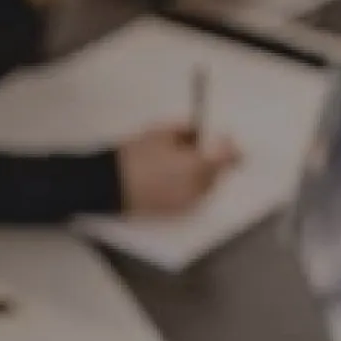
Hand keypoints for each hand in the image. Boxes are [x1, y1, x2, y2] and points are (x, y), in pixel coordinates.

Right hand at [116, 124, 242, 214]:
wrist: (109, 184)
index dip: (230, 147)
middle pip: (218, 174)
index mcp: (196, 166)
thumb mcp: (160, 131)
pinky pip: (193, 198)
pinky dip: (191, 187)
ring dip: (203, 175)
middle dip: (213, 160)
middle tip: (198, 148)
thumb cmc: (134, 156)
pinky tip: (173, 177)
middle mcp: (197, 188)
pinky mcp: (176, 212)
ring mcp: (187, 203)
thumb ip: (186, 128)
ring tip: (181, 162)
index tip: (225, 138)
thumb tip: (199, 131)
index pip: (227, 157)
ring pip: (206, 187)